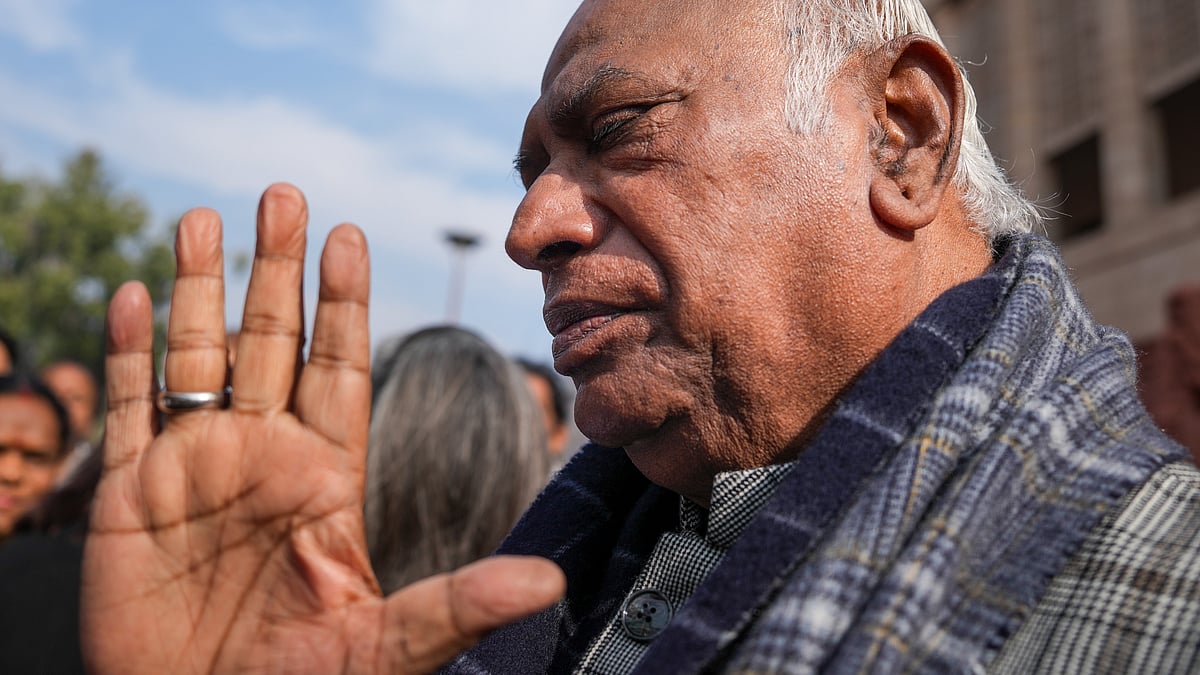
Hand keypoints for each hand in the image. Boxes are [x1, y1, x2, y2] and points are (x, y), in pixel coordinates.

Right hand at [82, 184, 563, 673]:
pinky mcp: (129, 494)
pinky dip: (128, 353)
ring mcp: (195, 469)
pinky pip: (130, 408)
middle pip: (272, 341)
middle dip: (276, 269)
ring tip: (204, 218)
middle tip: (284, 193)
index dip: (343, 302)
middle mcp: (263, 457)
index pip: (339, 366)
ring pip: (198, 357)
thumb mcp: (387, 648)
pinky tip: (134, 296)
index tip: (349, 236)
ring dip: (200, 288)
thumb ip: (459, 604)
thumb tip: (549, 584)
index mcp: (325, 476)